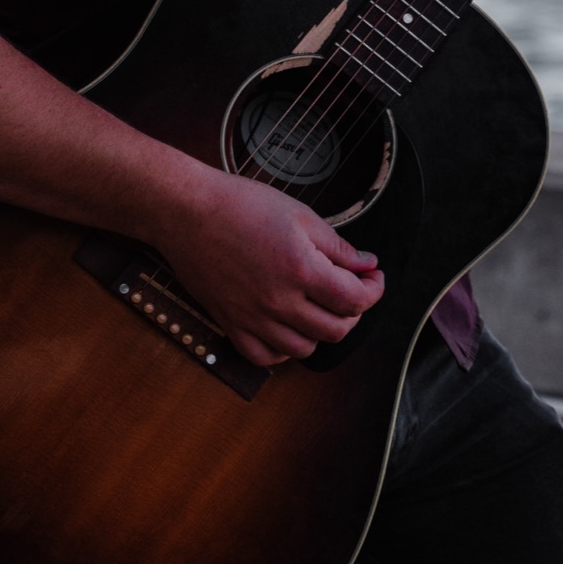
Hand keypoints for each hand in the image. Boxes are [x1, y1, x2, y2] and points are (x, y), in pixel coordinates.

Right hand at [159, 167, 384, 367]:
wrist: (188, 212)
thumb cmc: (241, 205)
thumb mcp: (300, 214)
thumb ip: (337, 246)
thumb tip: (366, 265)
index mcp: (301, 269)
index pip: (355, 300)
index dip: (374, 290)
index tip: (374, 277)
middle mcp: (279, 302)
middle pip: (335, 330)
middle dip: (354, 311)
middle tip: (352, 290)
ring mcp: (253, 318)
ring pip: (304, 349)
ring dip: (321, 331)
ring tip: (321, 307)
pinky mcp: (231, 325)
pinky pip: (265, 357)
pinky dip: (283, 351)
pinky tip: (288, 328)